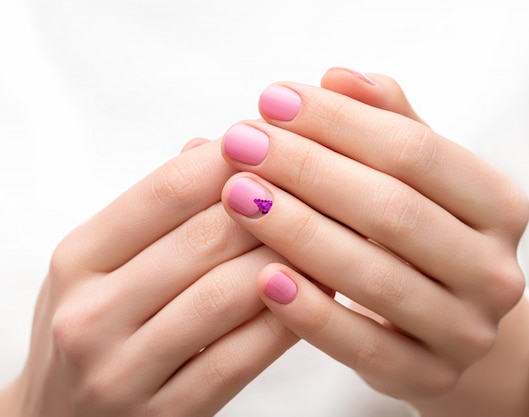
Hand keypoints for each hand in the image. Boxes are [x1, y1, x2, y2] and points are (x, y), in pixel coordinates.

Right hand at [3, 139, 296, 416]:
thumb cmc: (92, 331)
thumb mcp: (98, 265)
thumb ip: (153, 209)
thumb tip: (213, 147)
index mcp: (79, 260)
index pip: (165, 191)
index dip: (231, 161)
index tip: (276, 142)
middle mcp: (92, 313)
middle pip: (205, 238)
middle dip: (273, 206)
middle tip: (319, 186)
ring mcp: (125, 371)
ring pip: (227, 295)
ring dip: (289, 259)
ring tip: (328, 235)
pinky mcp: (166, 415)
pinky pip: (241, 357)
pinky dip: (287, 320)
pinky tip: (315, 295)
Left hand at [220, 68, 528, 414]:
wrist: (450, 320)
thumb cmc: (425, 234)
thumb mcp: (420, 176)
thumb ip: (389, 123)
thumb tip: (340, 77)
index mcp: (500, 206)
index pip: (415, 151)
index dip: (339, 122)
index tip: (273, 100)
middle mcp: (496, 269)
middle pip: (393, 210)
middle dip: (308, 170)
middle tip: (241, 142)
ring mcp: (467, 330)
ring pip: (375, 277)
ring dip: (298, 232)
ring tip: (238, 195)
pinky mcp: (429, 377)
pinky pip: (363, 346)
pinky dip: (312, 312)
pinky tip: (263, 278)